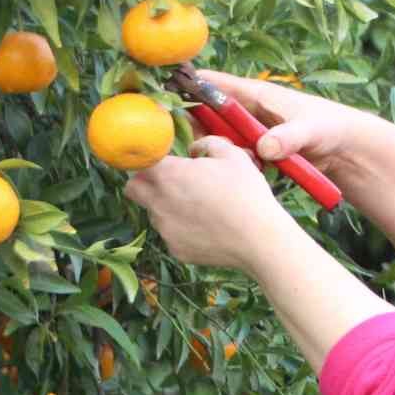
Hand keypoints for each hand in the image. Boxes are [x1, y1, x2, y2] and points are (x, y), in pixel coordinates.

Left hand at [123, 137, 286, 271]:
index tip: (161, 161)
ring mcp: (165, 229)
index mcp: (169, 174)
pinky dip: (182, 230)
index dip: (148, 160)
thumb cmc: (247, 193)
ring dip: (166, 207)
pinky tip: (207, 228)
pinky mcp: (176, 250)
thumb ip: (207, 144)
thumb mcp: (232, 155)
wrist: (260, 239)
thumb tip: (194, 150)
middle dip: (144, 183)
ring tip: (199, 209)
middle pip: (133, 189)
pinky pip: (171, 235)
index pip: (138, 163)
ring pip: (154, 213)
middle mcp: (159, 202)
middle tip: (170, 183)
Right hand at [185, 69, 378, 176]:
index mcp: (256, 94)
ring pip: (216, 138)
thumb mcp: (309, 132)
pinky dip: (224, 164)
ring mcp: (250, 132)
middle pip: (206, 114)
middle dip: (190, 127)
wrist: (349, 151)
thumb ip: (288, 139)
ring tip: (199, 163)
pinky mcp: (255, 151)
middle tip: (173, 144)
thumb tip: (264, 149)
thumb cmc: (330, 129)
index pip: (213, 84)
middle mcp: (248, 110)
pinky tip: (221, 176)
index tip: (159, 98)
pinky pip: (231, 155)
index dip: (186, 88)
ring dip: (208, 150)